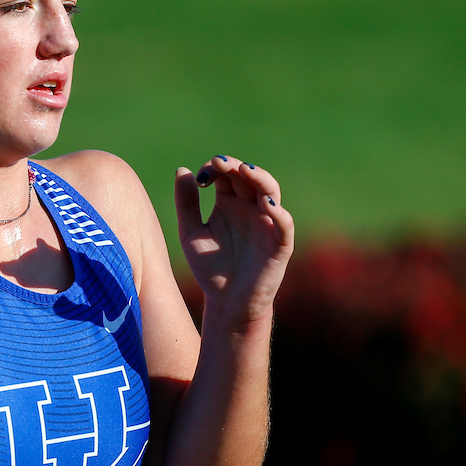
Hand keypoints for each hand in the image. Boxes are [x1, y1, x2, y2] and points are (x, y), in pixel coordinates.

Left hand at [174, 156, 293, 324]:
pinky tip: (265, 203)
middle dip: (235, 167)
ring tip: (245, 170)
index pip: (226, 174)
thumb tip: (182, 169)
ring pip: (270, 191)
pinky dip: (278, 211)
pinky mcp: (280, 243)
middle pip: (249, 176)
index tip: (200, 179)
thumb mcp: (191, 234)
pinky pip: (284, 223)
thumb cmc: (210, 267)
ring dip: (260, 178)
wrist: (226, 301)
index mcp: (229, 202)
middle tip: (219, 163)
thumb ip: (186, 204)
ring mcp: (266, 222)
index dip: (214, 169)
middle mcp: (250, 207)